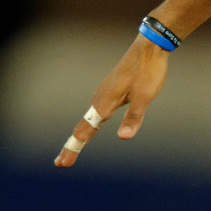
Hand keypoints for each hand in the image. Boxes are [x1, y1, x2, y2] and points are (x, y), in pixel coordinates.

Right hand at [53, 36, 170, 167]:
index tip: (62, 163)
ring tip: (74, 147)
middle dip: (72, 146)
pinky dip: (90, 123)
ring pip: (89, 118)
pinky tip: (92, 124)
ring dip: (80, 135)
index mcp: (105, 102)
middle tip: (61, 163)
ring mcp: (104, 93)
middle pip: (83, 127)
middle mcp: (100, 98)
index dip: (74, 148)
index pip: (86, 131)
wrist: (149, 46)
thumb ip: (134, 118)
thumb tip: (124, 138)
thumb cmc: (148, 71)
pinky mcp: (111, 89)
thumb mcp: (144, 97)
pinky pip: (96, 110)